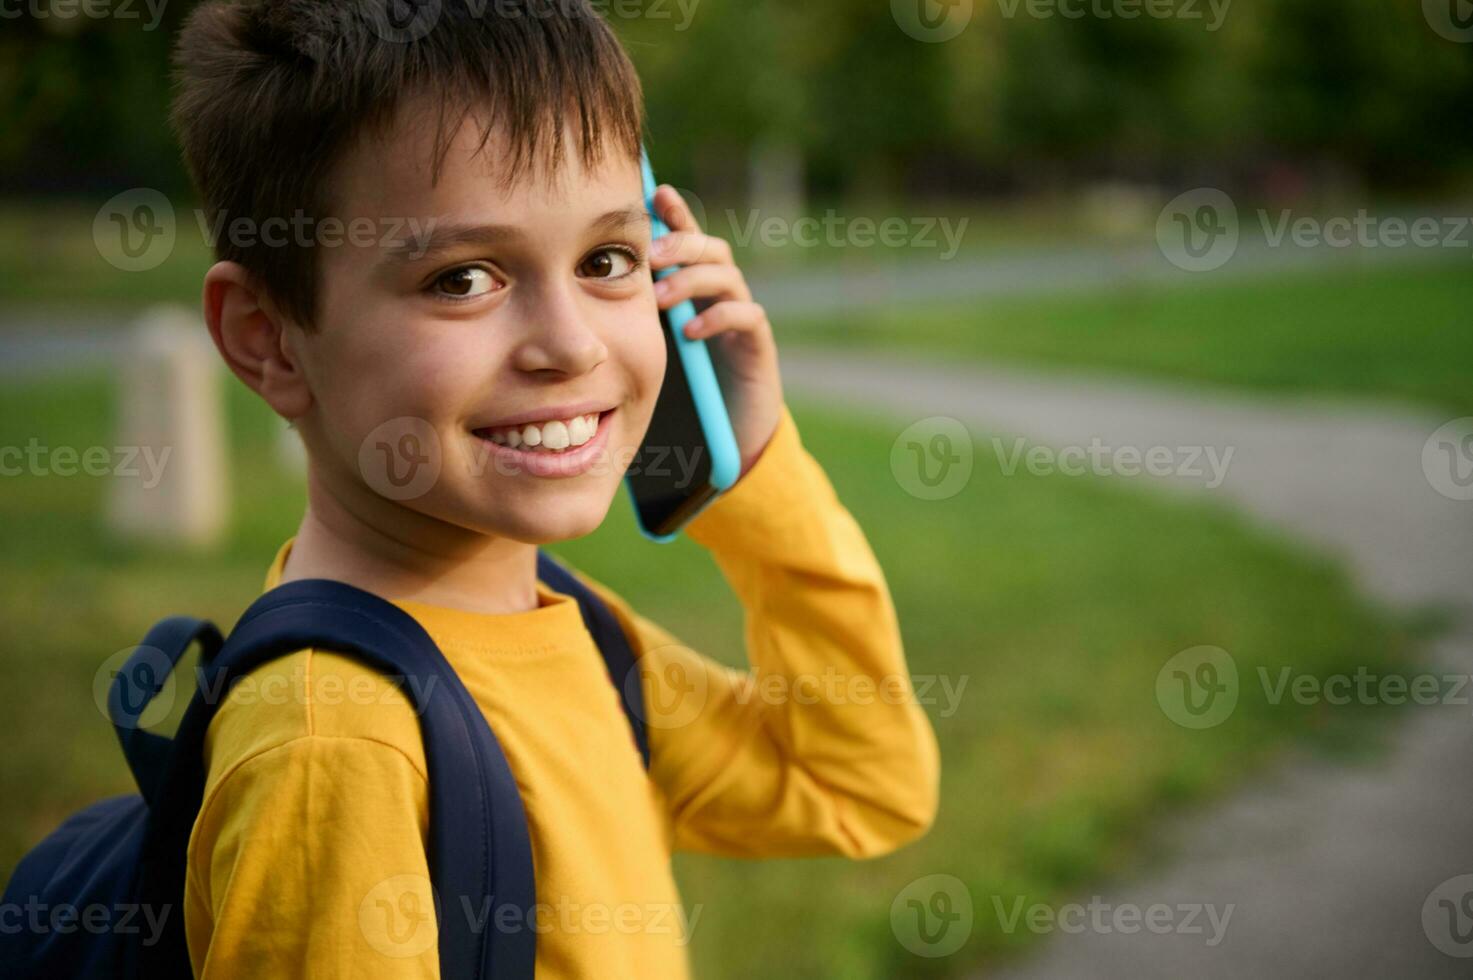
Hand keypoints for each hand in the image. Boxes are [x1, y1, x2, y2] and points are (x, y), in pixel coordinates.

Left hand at [648, 185, 784, 479]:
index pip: (687, 239)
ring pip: (727, 276)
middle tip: (649, 256)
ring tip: (661, 299)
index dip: (674, 213)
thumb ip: (631, 317)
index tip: (653, 193)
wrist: (729, 434)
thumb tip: (581, 291)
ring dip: (691, 281)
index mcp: (696, 289)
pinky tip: (690, 332)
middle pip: (711, 248)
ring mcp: (743, 317)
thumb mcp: (649, 347)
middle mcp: (723, 296)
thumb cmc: (683, 391)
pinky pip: (746, 317)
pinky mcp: (757, 345)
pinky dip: (717, 319)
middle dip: (680, 245)